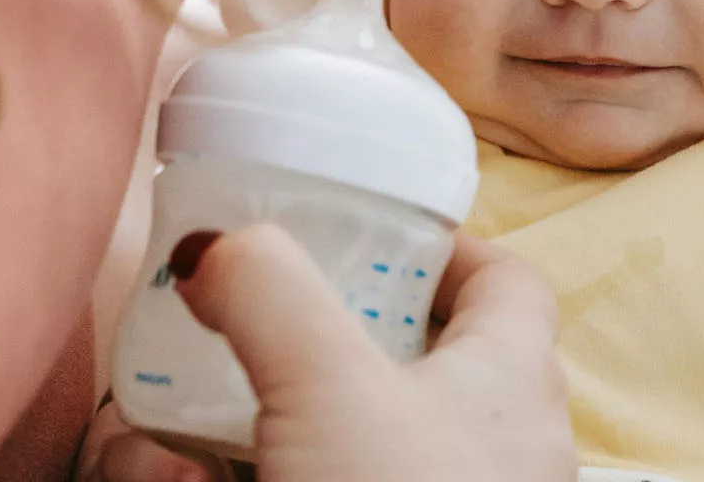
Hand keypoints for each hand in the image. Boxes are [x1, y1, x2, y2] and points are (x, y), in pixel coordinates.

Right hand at [78, 228, 575, 481]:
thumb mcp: (324, 384)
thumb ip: (271, 293)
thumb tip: (222, 247)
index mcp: (510, 379)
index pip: (503, 284)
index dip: (440, 253)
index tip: (366, 245)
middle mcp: (504, 449)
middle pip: (431, 363)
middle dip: (332, 345)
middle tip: (265, 333)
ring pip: (368, 444)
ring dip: (277, 428)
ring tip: (193, 437)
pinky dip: (260, 481)